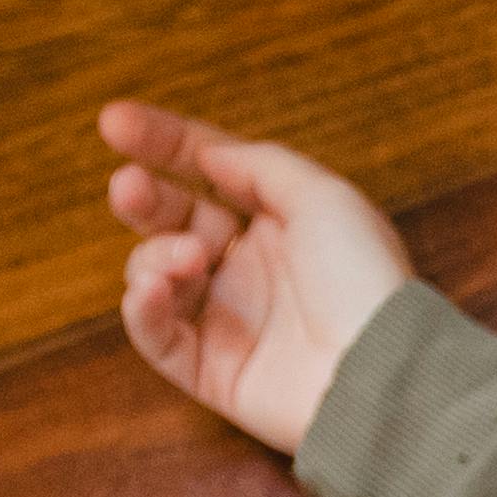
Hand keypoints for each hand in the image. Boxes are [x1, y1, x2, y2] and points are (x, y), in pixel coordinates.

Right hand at [101, 100, 416, 454]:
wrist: (381, 374)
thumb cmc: (366, 283)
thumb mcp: (324, 198)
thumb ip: (260, 165)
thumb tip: (208, 153)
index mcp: (284, 223)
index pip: (211, 171)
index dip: (163, 143)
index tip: (114, 122)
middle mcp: (254, 268)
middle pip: (173, 218)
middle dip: (144, 197)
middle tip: (129, 188)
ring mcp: (231, 320)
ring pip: (156, 272)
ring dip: (155, 255)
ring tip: (188, 257)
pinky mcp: (213, 372)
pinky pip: (155, 335)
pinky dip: (142, 308)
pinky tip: (155, 289)